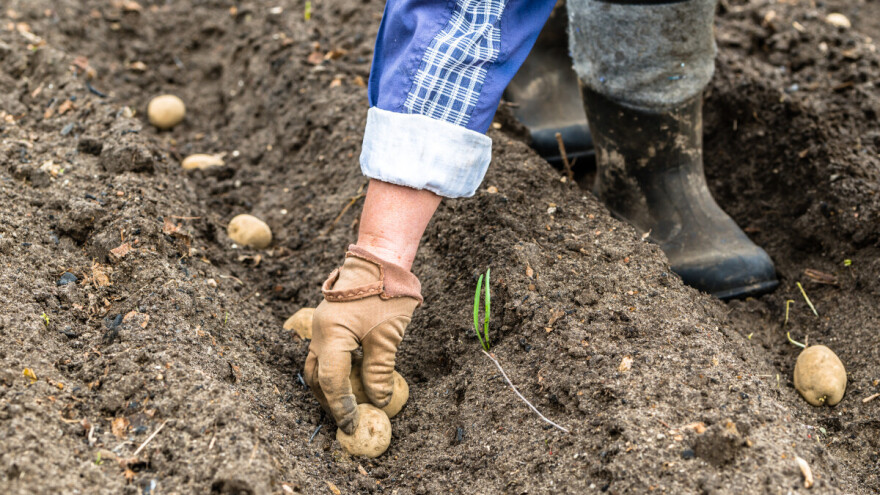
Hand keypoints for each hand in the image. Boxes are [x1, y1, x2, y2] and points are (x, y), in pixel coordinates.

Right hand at [304, 245, 420, 433]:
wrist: (381, 257)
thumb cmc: (386, 293)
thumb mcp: (387, 336)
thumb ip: (379, 371)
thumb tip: (378, 402)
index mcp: (330, 336)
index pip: (330, 381)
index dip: (341, 406)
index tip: (352, 425)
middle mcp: (319, 332)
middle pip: (316, 376)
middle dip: (329, 400)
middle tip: (346, 419)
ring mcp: (322, 325)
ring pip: (318, 364)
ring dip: (330, 385)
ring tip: (348, 403)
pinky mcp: (331, 321)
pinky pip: (326, 351)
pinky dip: (336, 368)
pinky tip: (352, 377)